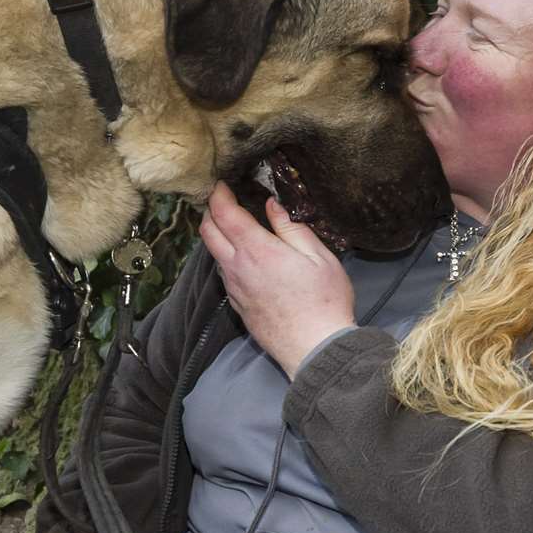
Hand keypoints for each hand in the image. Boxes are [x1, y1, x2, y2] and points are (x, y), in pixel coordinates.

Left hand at [197, 181, 354, 377]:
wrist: (314, 348)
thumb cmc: (324, 301)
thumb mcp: (318, 256)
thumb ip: (291, 228)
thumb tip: (273, 206)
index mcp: (257, 250)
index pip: (225, 214)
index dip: (218, 195)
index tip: (221, 183)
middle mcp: (237, 268)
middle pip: (208, 232)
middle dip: (209, 210)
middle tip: (220, 199)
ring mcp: (234, 288)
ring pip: (213, 253)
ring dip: (216, 234)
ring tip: (231, 223)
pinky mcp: (237, 304)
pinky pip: (223, 273)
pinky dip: (225, 256)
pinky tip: (241, 255)